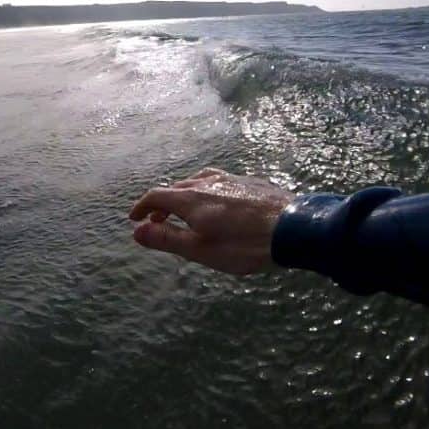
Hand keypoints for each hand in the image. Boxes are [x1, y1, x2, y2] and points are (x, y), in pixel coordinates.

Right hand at [128, 168, 293, 274]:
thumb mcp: (200, 250)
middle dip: (163, 204)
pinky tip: (219, 205)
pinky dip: (207, 192)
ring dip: (185, 196)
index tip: (134, 219)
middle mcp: (206, 181)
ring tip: (187, 212)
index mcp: (190, 198)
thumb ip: (166, 239)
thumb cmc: (244, 244)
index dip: (142, 207)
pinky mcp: (250, 181)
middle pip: (176, 188)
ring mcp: (230, 178)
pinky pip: (219, 182)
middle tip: (159, 222)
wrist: (294, 228)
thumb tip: (136, 231)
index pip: (156, 196)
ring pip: (198, 181)